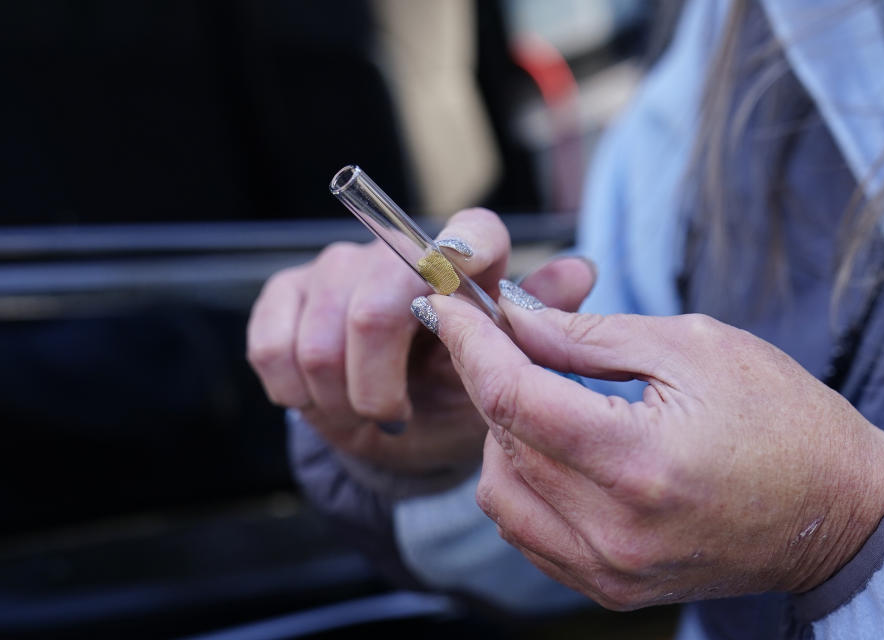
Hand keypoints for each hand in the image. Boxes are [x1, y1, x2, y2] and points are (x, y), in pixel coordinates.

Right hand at [246, 208, 595, 476]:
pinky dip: (298, 391)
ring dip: (341, 395)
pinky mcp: (283, 296)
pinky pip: (274, 347)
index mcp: (461, 262)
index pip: (471, 232)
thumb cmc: (458, 392)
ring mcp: (333, 269)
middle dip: (378, 376)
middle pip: (375, 299)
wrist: (393, 426)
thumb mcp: (502, 372)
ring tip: (365, 411)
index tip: (453, 289)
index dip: (463, 250)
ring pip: (322, 337)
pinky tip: (322, 400)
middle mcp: (394, 251)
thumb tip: (583, 268)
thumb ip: (535, 323)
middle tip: (392, 414)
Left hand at [421, 286, 883, 607]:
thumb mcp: (693, 347)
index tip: (445, 306)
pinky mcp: (609, 588)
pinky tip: (553, 448)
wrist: (837, 512)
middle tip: (505, 337)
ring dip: (501, 435)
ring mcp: (608, 570)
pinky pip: (526, 531)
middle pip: (500, 441)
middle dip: (488, 377)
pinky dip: (521, 481)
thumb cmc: (782, 418)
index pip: (513, 399)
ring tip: (541, 398)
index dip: (470, 344)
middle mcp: (613, 530)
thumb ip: (588, 335)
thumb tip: (514, 317)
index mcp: (638, 461)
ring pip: (498, 493)